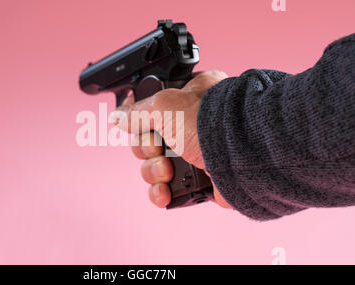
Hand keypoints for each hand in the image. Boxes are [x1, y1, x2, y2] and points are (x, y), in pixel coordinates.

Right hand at [113, 70, 232, 208]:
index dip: (137, 118)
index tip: (131, 124)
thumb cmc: (211, 122)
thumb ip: (137, 112)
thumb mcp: (165, 106)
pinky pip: (169, 188)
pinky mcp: (199, 179)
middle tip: (158, 147)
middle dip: (146, 149)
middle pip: (147, 140)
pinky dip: (162, 192)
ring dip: (153, 171)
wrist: (243, 157)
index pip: (150, 107)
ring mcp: (194, 153)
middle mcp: (190, 125)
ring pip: (155, 166)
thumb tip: (117, 116)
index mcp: (187, 98)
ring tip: (166, 170)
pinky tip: (164, 192)